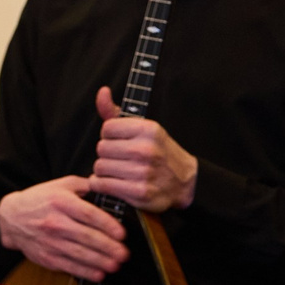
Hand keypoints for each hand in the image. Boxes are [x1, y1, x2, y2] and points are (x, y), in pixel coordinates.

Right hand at [0, 175, 126, 281]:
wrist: (11, 218)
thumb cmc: (40, 200)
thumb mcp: (61, 185)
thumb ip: (85, 185)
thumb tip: (108, 186)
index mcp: (61, 202)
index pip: (88, 214)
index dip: (107, 225)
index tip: (122, 233)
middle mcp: (55, 222)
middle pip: (86, 237)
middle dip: (108, 247)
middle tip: (124, 253)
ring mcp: (50, 242)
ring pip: (79, 254)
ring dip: (100, 261)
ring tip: (116, 265)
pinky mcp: (47, 257)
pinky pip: (68, 266)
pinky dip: (85, 272)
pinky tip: (98, 274)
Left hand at [89, 86, 197, 210]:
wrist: (185, 182)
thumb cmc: (158, 151)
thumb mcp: (142, 127)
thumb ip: (116, 111)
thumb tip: (102, 91)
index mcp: (149, 129)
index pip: (107, 128)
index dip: (110, 136)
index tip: (120, 141)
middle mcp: (146, 149)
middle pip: (101, 148)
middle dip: (107, 154)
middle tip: (120, 158)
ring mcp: (143, 172)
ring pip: (99, 167)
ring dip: (104, 171)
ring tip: (118, 171)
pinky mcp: (139, 193)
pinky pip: (103, 185)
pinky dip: (102, 185)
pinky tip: (113, 182)